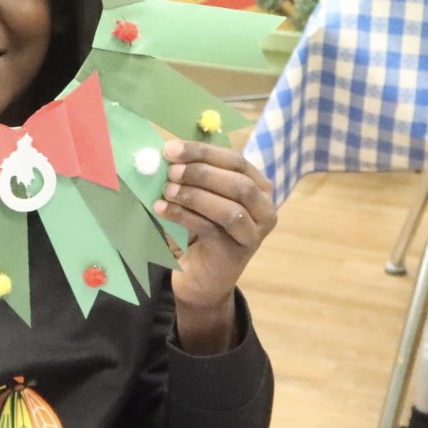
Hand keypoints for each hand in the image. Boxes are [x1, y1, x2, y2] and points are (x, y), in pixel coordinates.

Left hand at [154, 139, 275, 351]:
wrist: (198, 277)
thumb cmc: (196, 230)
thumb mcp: (196, 197)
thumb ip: (189, 175)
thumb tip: (166, 152)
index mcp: (258, 186)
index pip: (235, 160)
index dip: (202, 152)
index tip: (171, 149)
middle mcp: (265, 208)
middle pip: (238, 182)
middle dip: (201, 173)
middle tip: (171, 171)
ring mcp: (255, 233)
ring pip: (229, 208)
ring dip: (194, 195)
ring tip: (166, 191)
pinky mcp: (239, 252)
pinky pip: (212, 228)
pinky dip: (184, 215)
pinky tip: (162, 209)